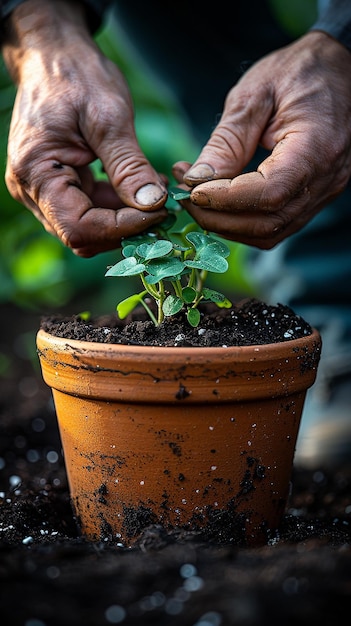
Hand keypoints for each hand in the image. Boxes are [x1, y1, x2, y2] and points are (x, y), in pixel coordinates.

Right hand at [2, 0, 166, 256]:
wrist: (54, 55)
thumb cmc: (77, 75)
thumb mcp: (108, 116)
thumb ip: (129, 165)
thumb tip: (153, 205)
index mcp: (37, 173)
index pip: (80, 227)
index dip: (122, 227)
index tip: (160, 212)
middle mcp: (32, 190)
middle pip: (83, 235)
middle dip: (126, 226)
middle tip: (162, 205)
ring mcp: (42, 191)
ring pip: (89, 227)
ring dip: (125, 217)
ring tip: (155, 191)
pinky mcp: (58, 186)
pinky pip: (90, 210)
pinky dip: (118, 206)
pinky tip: (141, 186)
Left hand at [173, 32, 350, 248]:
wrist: (339, 68)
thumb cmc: (298, 70)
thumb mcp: (254, 94)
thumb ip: (227, 141)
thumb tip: (195, 180)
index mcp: (316, 147)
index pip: (268, 193)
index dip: (225, 200)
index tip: (191, 189)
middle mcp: (326, 179)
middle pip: (267, 223)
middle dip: (218, 217)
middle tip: (185, 195)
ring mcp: (324, 191)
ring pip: (270, 232)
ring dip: (227, 223)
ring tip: (197, 196)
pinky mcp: (315, 196)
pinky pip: (276, 223)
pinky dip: (243, 220)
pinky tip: (220, 201)